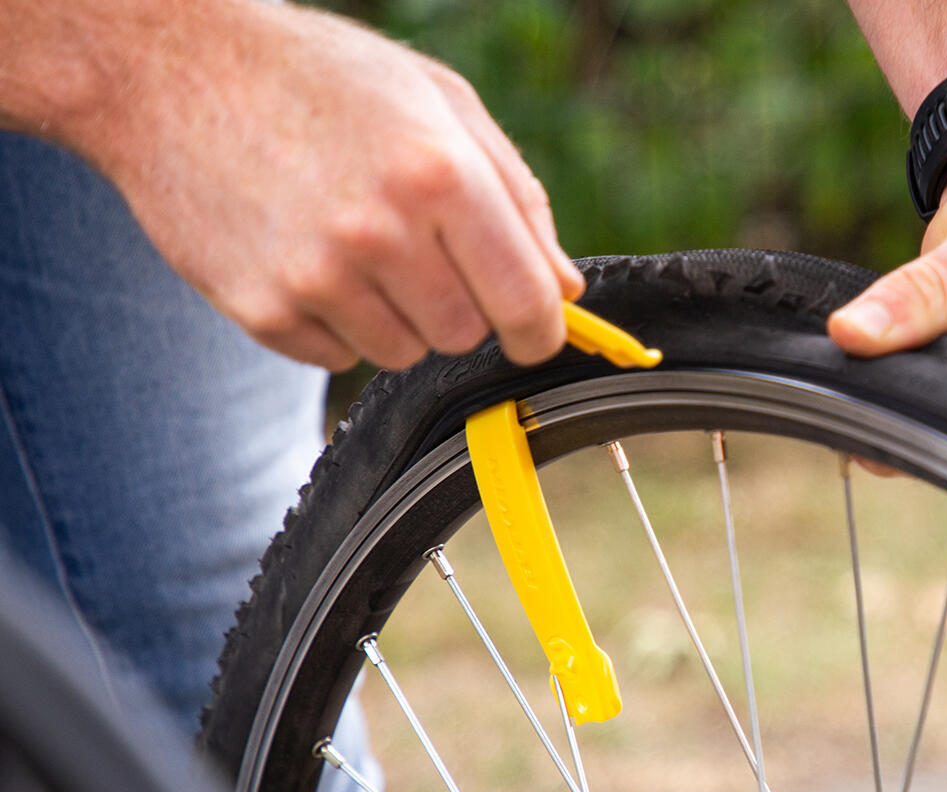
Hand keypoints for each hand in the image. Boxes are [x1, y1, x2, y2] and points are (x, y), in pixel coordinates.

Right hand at [78, 2, 581, 370]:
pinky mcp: (261, 310)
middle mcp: (380, 231)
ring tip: (355, 244)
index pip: (525, 301)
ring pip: (402, 354)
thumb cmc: (321, 78)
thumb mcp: (439, 102)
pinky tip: (307, 257)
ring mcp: (314, 276)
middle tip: (418, 251)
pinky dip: (335, 323)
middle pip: (465, 335)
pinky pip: (337, 358)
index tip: (537, 333)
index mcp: (439, 174)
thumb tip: (565, 288)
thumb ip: (518, 197)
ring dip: (396, 316)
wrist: (171, 69)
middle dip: (459, 306)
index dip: (542, 330)